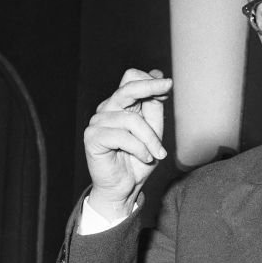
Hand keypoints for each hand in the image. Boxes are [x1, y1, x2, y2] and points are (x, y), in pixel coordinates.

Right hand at [84, 68, 172, 220]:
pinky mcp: (92, 137)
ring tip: (157, 154)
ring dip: (151, 140)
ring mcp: (98, 122)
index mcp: (121, 104)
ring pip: (132, 120)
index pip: (130, 78)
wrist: (124, 187)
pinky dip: (139, 148)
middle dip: (150, 86)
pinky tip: (144, 158)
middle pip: (127, 88)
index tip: (168, 86)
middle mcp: (107, 109)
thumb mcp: (153, 130)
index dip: (149, 80)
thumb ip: (154, 105)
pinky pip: (122, 136)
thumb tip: (157, 74)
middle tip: (168, 86)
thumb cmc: (139, 159)